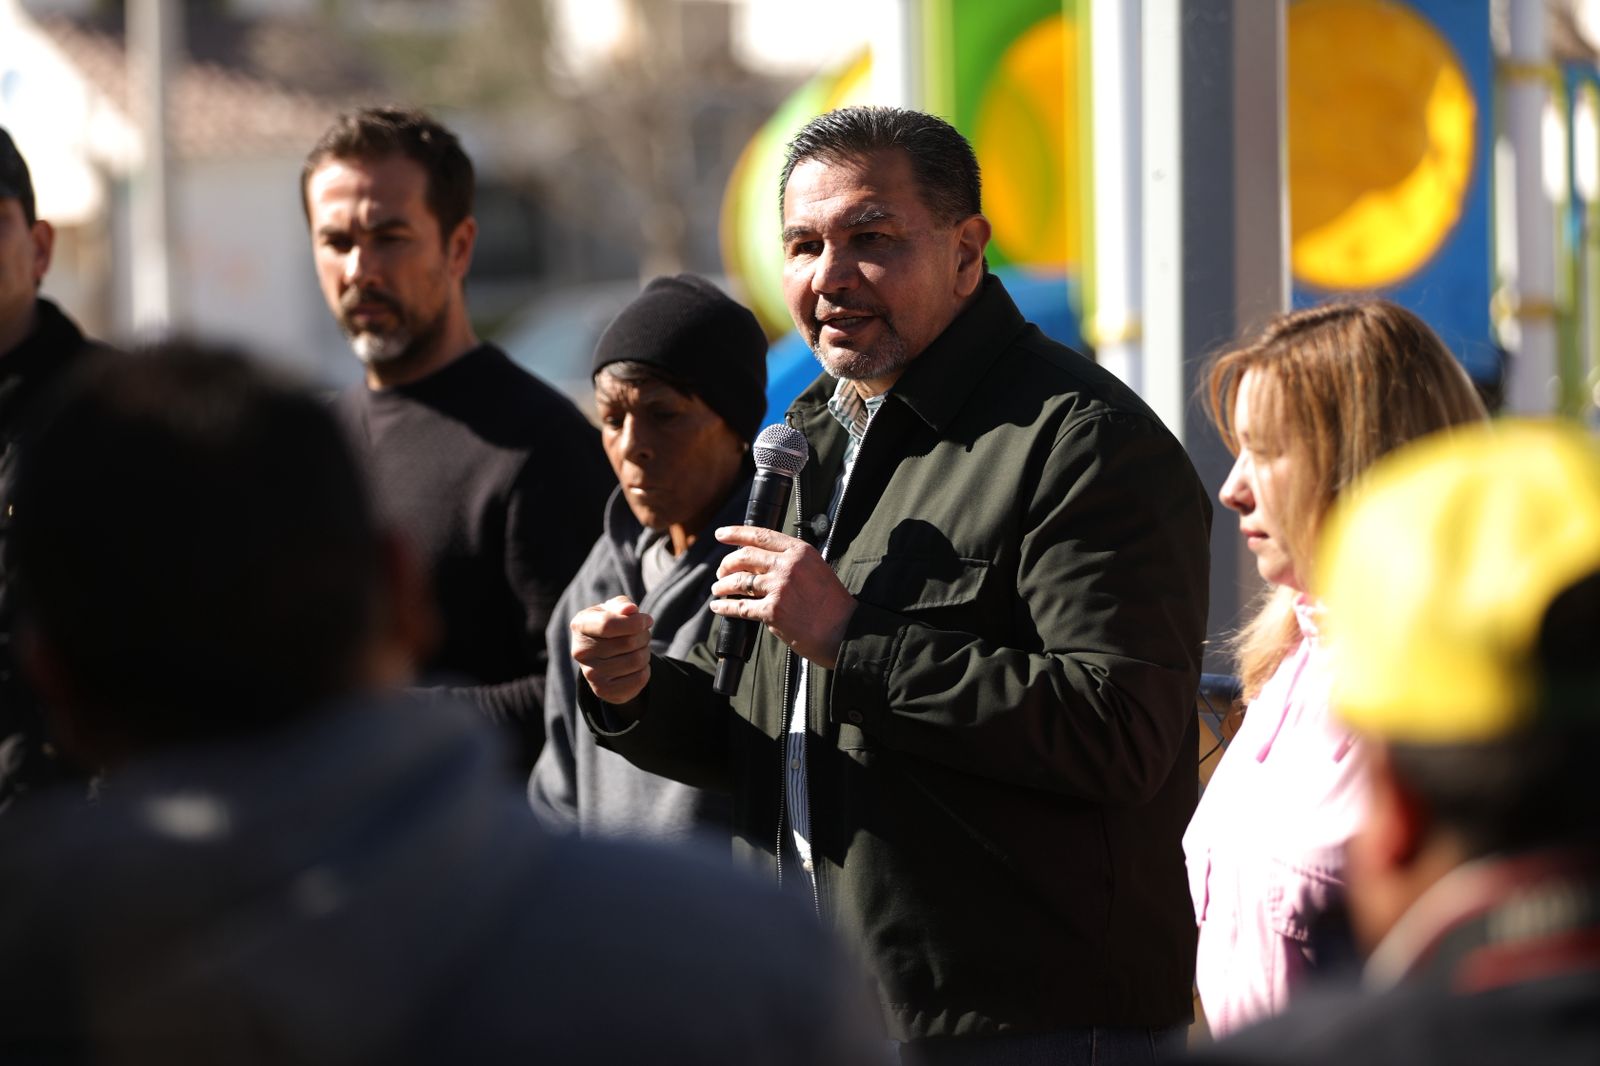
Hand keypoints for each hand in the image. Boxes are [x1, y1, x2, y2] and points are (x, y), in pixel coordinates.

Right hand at [570, 595, 654, 705]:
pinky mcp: (603, 691)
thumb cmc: (612, 626)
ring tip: (638, 649)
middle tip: (642, 635)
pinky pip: (639, 679)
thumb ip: (622, 605)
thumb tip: (630, 610)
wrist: (603, 656)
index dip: (634, 622)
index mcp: (580, 626)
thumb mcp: (614, 609)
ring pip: (636, 661)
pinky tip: (636, 666)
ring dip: (646, 652)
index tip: (647, 620)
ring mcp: (590, 674)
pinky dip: (645, 670)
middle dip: (644, 636)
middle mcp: (580, 651)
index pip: (608, 624)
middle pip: (628, 642)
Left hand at [710, 526, 855, 668]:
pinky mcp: (772, 611)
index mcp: (800, 552)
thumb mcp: (817, 570)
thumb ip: (793, 562)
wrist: (845, 631)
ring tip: (718, 589)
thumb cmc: (833, 604)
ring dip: (723, 585)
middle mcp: (788, 566)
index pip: (761, 536)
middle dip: (727, 564)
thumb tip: (764, 562)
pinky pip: (740, 606)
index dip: (736, 533)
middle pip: (745, 557)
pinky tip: (718, 608)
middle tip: (721, 571)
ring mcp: (779, 588)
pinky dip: (724, 607)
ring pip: (739, 581)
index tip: (721, 534)